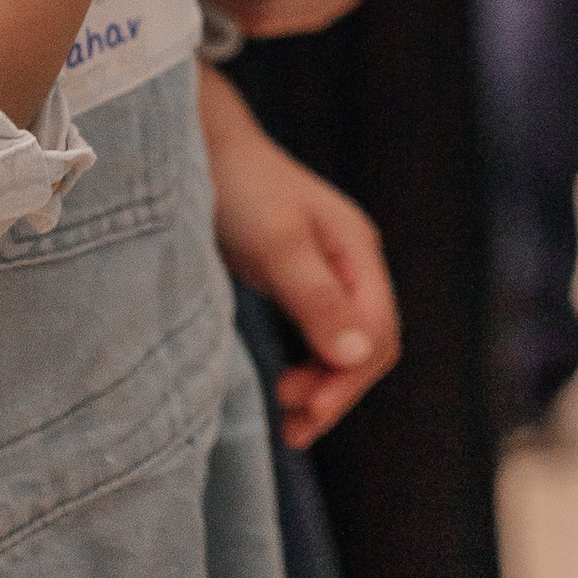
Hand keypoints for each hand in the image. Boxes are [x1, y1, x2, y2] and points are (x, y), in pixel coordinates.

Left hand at [202, 67, 400, 446]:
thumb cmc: (240, 190)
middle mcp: (352, 263)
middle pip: (369, 342)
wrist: (199, 149)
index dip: (349, 379)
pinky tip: (289, 384)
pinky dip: (311, 365)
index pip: (378, 331)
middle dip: (339, 389)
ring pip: (346, 342)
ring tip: (291, 418)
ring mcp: (329, 270)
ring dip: (326, 384)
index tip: (307, 412)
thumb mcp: (278, 246)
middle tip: (296, 428)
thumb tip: (358, 358)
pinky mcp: (301, 278)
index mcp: (358, 252)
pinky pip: (322, 333)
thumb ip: (317, 300)